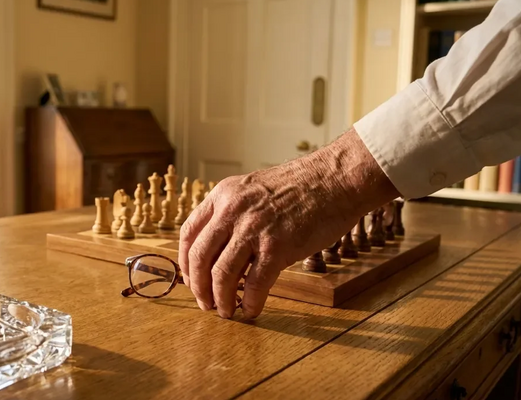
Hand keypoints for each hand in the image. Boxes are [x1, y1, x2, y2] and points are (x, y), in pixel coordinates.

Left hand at [178, 128, 399, 318]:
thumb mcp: (252, 190)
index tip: (190, 280)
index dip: (185, 263)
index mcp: (222, 196)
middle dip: (198, 287)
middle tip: (205, 304)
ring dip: (220, 299)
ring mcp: (254, 229)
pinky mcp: (278, 247)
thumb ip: (233, 213)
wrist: (335, 179)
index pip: (188, 234)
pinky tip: (251, 310)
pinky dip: (250, 302)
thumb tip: (220, 250)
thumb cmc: (300, 186)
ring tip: (226, 312)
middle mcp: (232, 211)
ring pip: (221, 274)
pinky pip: (254, 284)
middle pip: (199, 257)